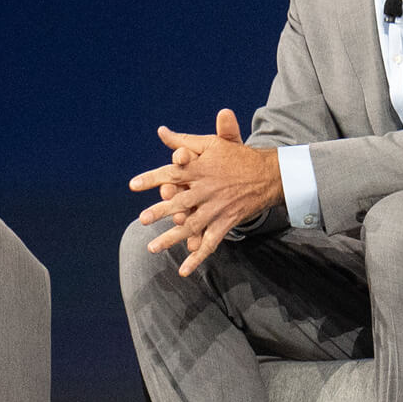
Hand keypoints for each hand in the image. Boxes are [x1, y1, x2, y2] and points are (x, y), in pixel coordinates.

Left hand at [128, 109, 283, 275]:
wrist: (269, 174)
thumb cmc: (237, 156)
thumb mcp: (213, 143)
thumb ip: (184, 140)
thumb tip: (161, 131)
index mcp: (201, 168)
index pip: (172, 172)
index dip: (152, 178)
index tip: (133, 185)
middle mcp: (207, 189)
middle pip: (181, 202)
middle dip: (161, 211)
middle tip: (143, 219)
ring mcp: (217, 208)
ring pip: (192, 225)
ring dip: (172, 237)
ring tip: (152, 247)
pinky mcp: (226, 222)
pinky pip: (210, 242)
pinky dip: (197, 257)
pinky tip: (184, 270)